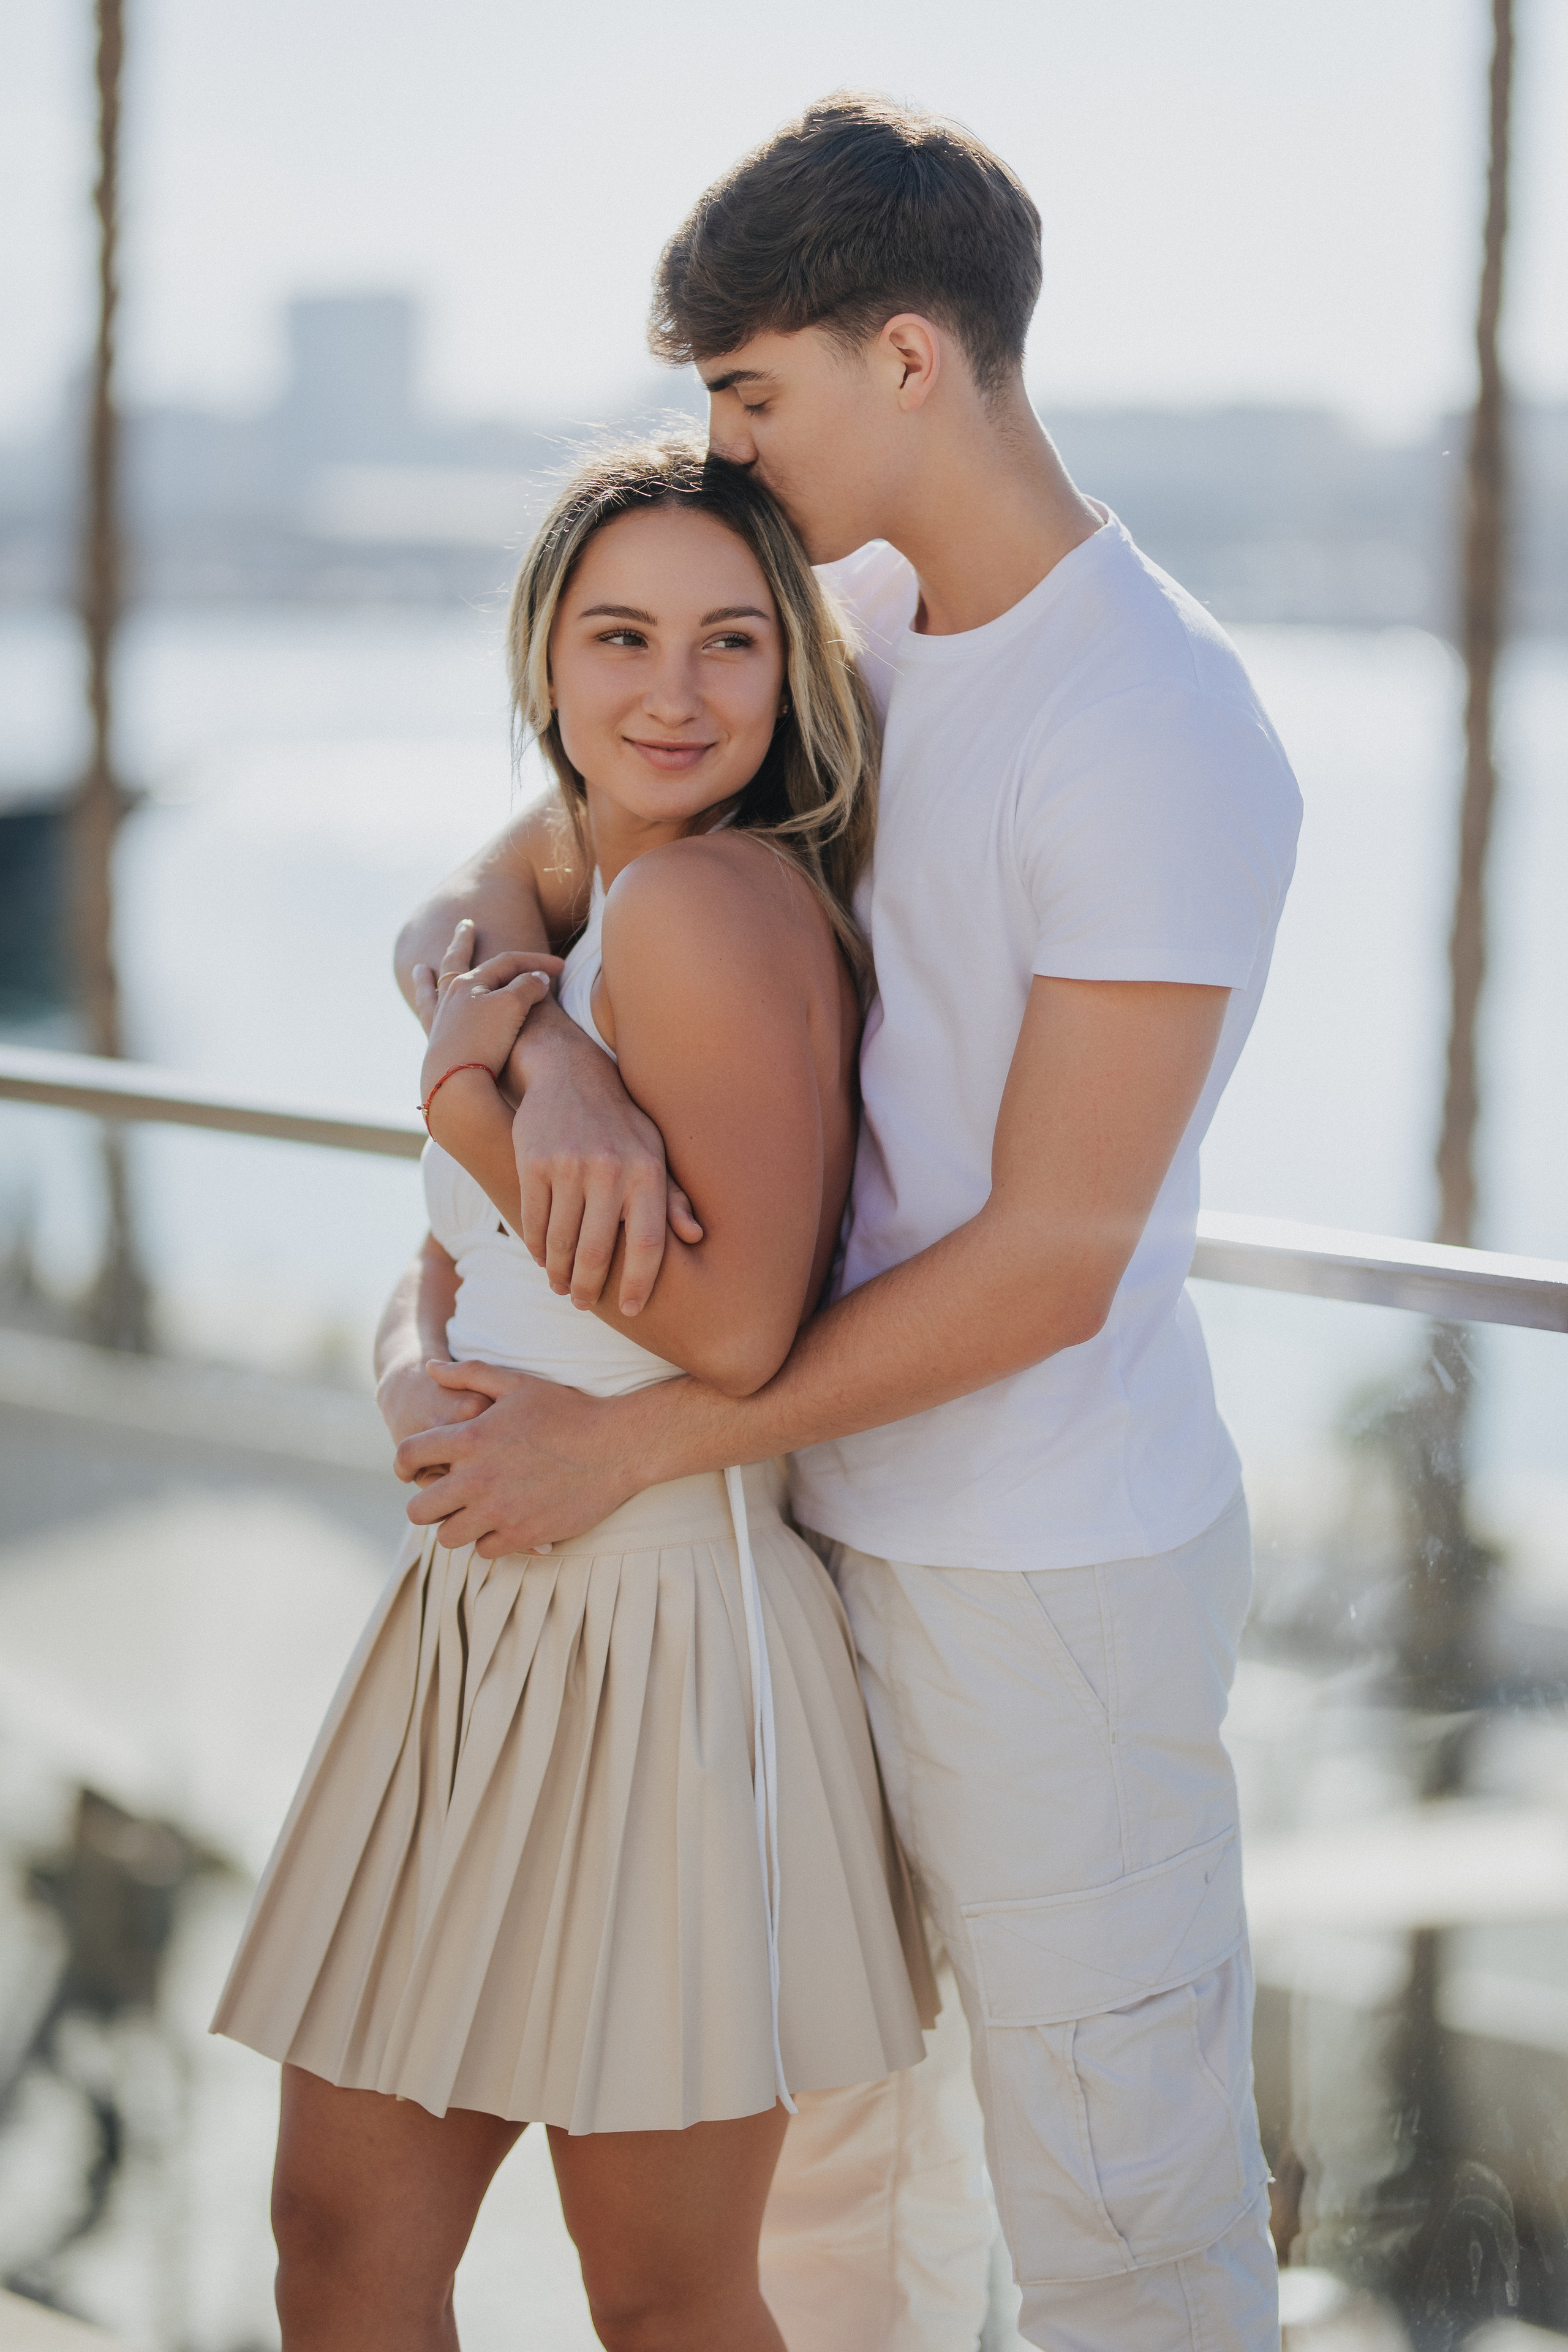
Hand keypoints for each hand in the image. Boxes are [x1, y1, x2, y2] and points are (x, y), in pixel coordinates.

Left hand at [395, 1362, 644, 1555]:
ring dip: (457, 1525)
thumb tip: (430, 1369)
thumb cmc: (568, 1410)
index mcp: (470, 1438)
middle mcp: (476, 1479)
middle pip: (419, 1510)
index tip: (411, 1470)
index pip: (408, 1455)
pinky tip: (505, 1522)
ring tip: (475, 1513)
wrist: (616, 1446)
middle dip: (427, 1504)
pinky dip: (490, 1540)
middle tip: (445, 1498)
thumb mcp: (518, 1384)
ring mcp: (498, 1512)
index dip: (403, 1464)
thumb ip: (469, 1375)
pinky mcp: (522, 1536)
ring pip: (448, 1537)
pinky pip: (484, 1550)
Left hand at [418, 924, 564, 1105]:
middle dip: (463, 943)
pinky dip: (426, 1010)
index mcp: (469, 983)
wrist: (459, 1084)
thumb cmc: (486, 1041)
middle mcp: (450, 997)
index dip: (536, 962)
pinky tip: (426, 1012)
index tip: (562, 968)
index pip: (506, 962)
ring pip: (434, 991)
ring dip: (429, 978)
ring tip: (420, 969)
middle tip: (465, 926)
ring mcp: (440, 1021)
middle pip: (458, 962)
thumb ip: (527, 985)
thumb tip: (537, 977)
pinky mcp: (437, 1046)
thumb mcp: (514, 1007)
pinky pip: (428, 1019)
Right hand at [510, 1010, 703, 1316]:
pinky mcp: (533, 1162)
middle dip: (587, 1287)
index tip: (630, 1308)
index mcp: (647, 1171)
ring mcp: (569, 1166)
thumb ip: (672, 1197)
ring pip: (560, 1242)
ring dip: (557, 1273)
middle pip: (597, 1252)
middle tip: (582, 1303)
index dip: (639, 1283)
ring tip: (559, 1286)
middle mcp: (610, 1169)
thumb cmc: (620, 1123)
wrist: (569, 1073)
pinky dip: (536, 1247)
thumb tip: (695, 1237)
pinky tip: (541, 1258)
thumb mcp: (654, 1151)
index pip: (648, 1244)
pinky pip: (533, 1220)